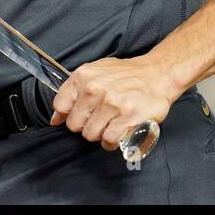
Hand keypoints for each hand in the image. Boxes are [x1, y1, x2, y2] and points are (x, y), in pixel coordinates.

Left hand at [49, 55, 178, 151]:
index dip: (69, 115)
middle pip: (75, 124)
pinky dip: (111, 142)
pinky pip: (108, 140)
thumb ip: (74, 91)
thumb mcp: (96, 72)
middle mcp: (95, 88)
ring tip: (110, 125)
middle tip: (99, 120)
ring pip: (90, 134)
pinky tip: (117, 133)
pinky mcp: (126, 117)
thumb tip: (56, 118)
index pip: (61, 105)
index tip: (78, 116)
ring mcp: (111, 103)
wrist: (158, 74)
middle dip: (85, 126)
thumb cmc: (126, 75)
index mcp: (84, 76)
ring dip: (100, 134)